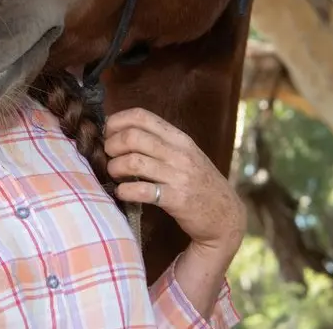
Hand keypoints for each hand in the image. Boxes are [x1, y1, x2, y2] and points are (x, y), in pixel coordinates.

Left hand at [103, 107, 245, 253]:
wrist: (226, 216)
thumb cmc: (200, 184)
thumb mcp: (185, 155)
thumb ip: (160, 143)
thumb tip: (122, 133)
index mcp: (179, 138)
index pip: (142, 116)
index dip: (117, 121)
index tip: (107, 133)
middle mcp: (179, 153)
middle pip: (132, 137)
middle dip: (111, 145)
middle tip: (107, 157)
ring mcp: (179, 176)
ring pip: (133, 161)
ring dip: (114, 168)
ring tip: (114, 175)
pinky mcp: (176, 199)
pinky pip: (142, 190)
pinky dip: (125, 191)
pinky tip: (122, 193)